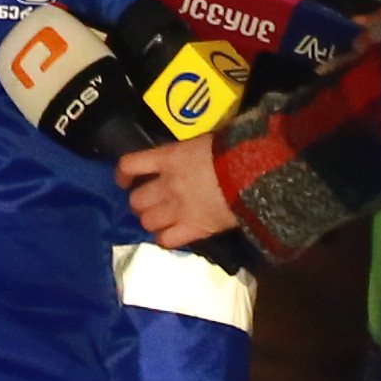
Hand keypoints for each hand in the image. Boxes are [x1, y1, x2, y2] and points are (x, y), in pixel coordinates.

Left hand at [116, 137, 236, 250]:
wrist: (258, 174)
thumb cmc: (237, 149)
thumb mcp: (207, 140)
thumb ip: (190, 150)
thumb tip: (190, 152)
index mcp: (170, 158)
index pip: (130, 165)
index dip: (122, 174)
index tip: (123, 179)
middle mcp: (168, 185)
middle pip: (136, 200)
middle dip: (140, 201)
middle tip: (150, 201)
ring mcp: (179, 210)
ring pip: (147, 222)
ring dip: (151, 220)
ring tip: (161, 218)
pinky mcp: (194, 229)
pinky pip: (167, 240)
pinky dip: (165, 238)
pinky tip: (171, 234)